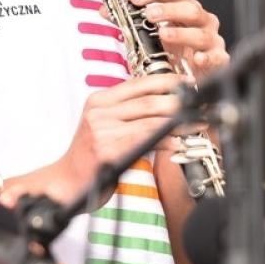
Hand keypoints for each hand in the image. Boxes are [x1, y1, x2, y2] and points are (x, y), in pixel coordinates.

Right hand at [52, 73, 186, 200]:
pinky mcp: (108, 152)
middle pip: (147, 100)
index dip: (166, 80)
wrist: (66, 183)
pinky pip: (145, 142)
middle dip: (178, 101)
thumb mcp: (103, 125)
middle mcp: (99, 113)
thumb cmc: (89, 157)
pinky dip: (166, 142)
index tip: (186, 82)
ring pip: (150, 121)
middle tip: (198, 104)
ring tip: (197, 124)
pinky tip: (178, 143)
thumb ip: (127, 112)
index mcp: (98, 101)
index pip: (137, 83)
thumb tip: (163, 102)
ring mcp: (102, 131)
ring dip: (179, 123)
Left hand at [131, 0, 227, 80]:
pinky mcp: (218, 60)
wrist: (193, 75)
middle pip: (190, 9)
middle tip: (149, 14)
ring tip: (164, 35)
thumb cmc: (178, 52)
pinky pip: (215, 57)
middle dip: (168, 11)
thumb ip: (135, 22)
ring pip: (200, 34)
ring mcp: (212, 40)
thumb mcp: (156, 34)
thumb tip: (109, 12)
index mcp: (187, 10)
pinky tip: (196, 58)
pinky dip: (206, 57)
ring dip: (181, 33)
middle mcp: (202, 22)